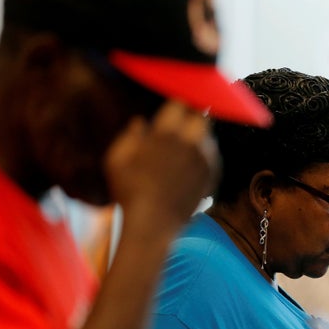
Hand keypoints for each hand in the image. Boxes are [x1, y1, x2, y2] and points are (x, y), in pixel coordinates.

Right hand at [105, 101, 219, 233]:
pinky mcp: (211, 175)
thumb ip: (129, 137)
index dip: (176, 105)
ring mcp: (203, 160)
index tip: (171, 109)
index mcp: (165, 134)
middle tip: (182, 123)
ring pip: (208, 136)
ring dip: (199, 136)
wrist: (153, 224)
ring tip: (185, 144)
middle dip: (193, 117)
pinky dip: (205, 154)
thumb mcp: (116, 161)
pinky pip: (213, 155)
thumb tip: (139, 122)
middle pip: (201, 117)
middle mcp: (189, 143)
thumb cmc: (129, 192)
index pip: (180, 104)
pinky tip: (191, 161)